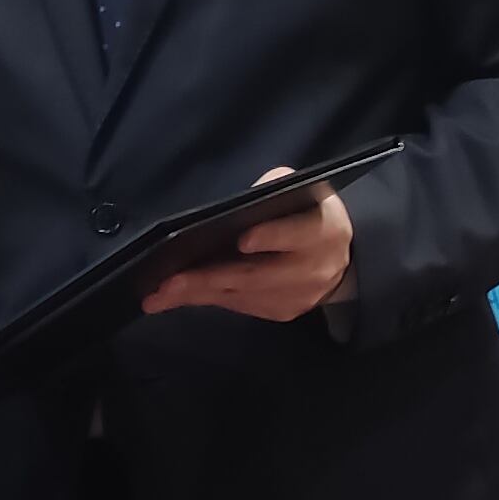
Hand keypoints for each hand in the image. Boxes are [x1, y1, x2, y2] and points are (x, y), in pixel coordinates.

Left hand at [140, 167, 354, 321]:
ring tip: (158, 294)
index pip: (298, 234)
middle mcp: (313, 270)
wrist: (340, 260)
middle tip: (171, 281)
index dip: (272, 237)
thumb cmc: (311, 215)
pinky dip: (207, 299)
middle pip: (258, 275)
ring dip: (198, 295)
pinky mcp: (281, 312)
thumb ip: (275, 187)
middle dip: (211, 278)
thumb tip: (239, 205)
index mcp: (324, 231)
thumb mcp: (305, 191)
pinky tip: (176, 297)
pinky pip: (239, 306)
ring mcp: (298, 297)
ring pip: (242, 296)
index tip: (242, 239)